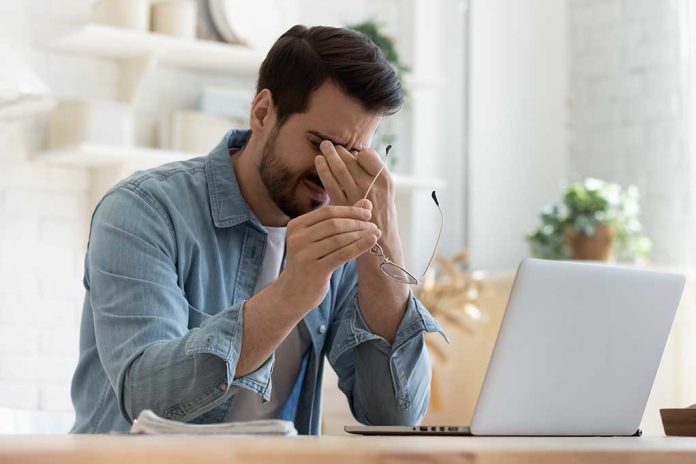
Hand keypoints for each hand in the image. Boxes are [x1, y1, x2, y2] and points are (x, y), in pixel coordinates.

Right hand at [275, 202, 380, 311]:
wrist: (294, 293)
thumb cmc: (310, 262)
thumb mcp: (320, 239)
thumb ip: (340, 220)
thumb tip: (366, 203)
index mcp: (296, 225)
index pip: (327, 212)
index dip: (350, 211)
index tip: (367, 214)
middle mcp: (297, 238)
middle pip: (334, 224)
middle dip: (357, 223)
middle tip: (373, 225)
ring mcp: (304, 254)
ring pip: (339, 239)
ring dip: (360, 235)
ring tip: (375, 234)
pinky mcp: (314, 270)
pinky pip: (342, 254)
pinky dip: (359, 246)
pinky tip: (372, 242)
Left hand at [315, 141, 402, 266]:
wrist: (381, 245)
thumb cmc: (381, 217)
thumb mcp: (384, 194)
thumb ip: (372, 177)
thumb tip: (354, 157)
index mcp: (385, 180)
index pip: (368, 156)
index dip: (357, 152)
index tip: (351, 152)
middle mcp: (372, 186)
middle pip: (352, 161)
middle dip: (339, 151)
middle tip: (328, 143)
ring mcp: (358, 196)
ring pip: (341, 170)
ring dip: (330, 156)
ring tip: (323, 147)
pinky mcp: (344, 206)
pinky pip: (332, 184)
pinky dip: (324, 171)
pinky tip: (318, 162)